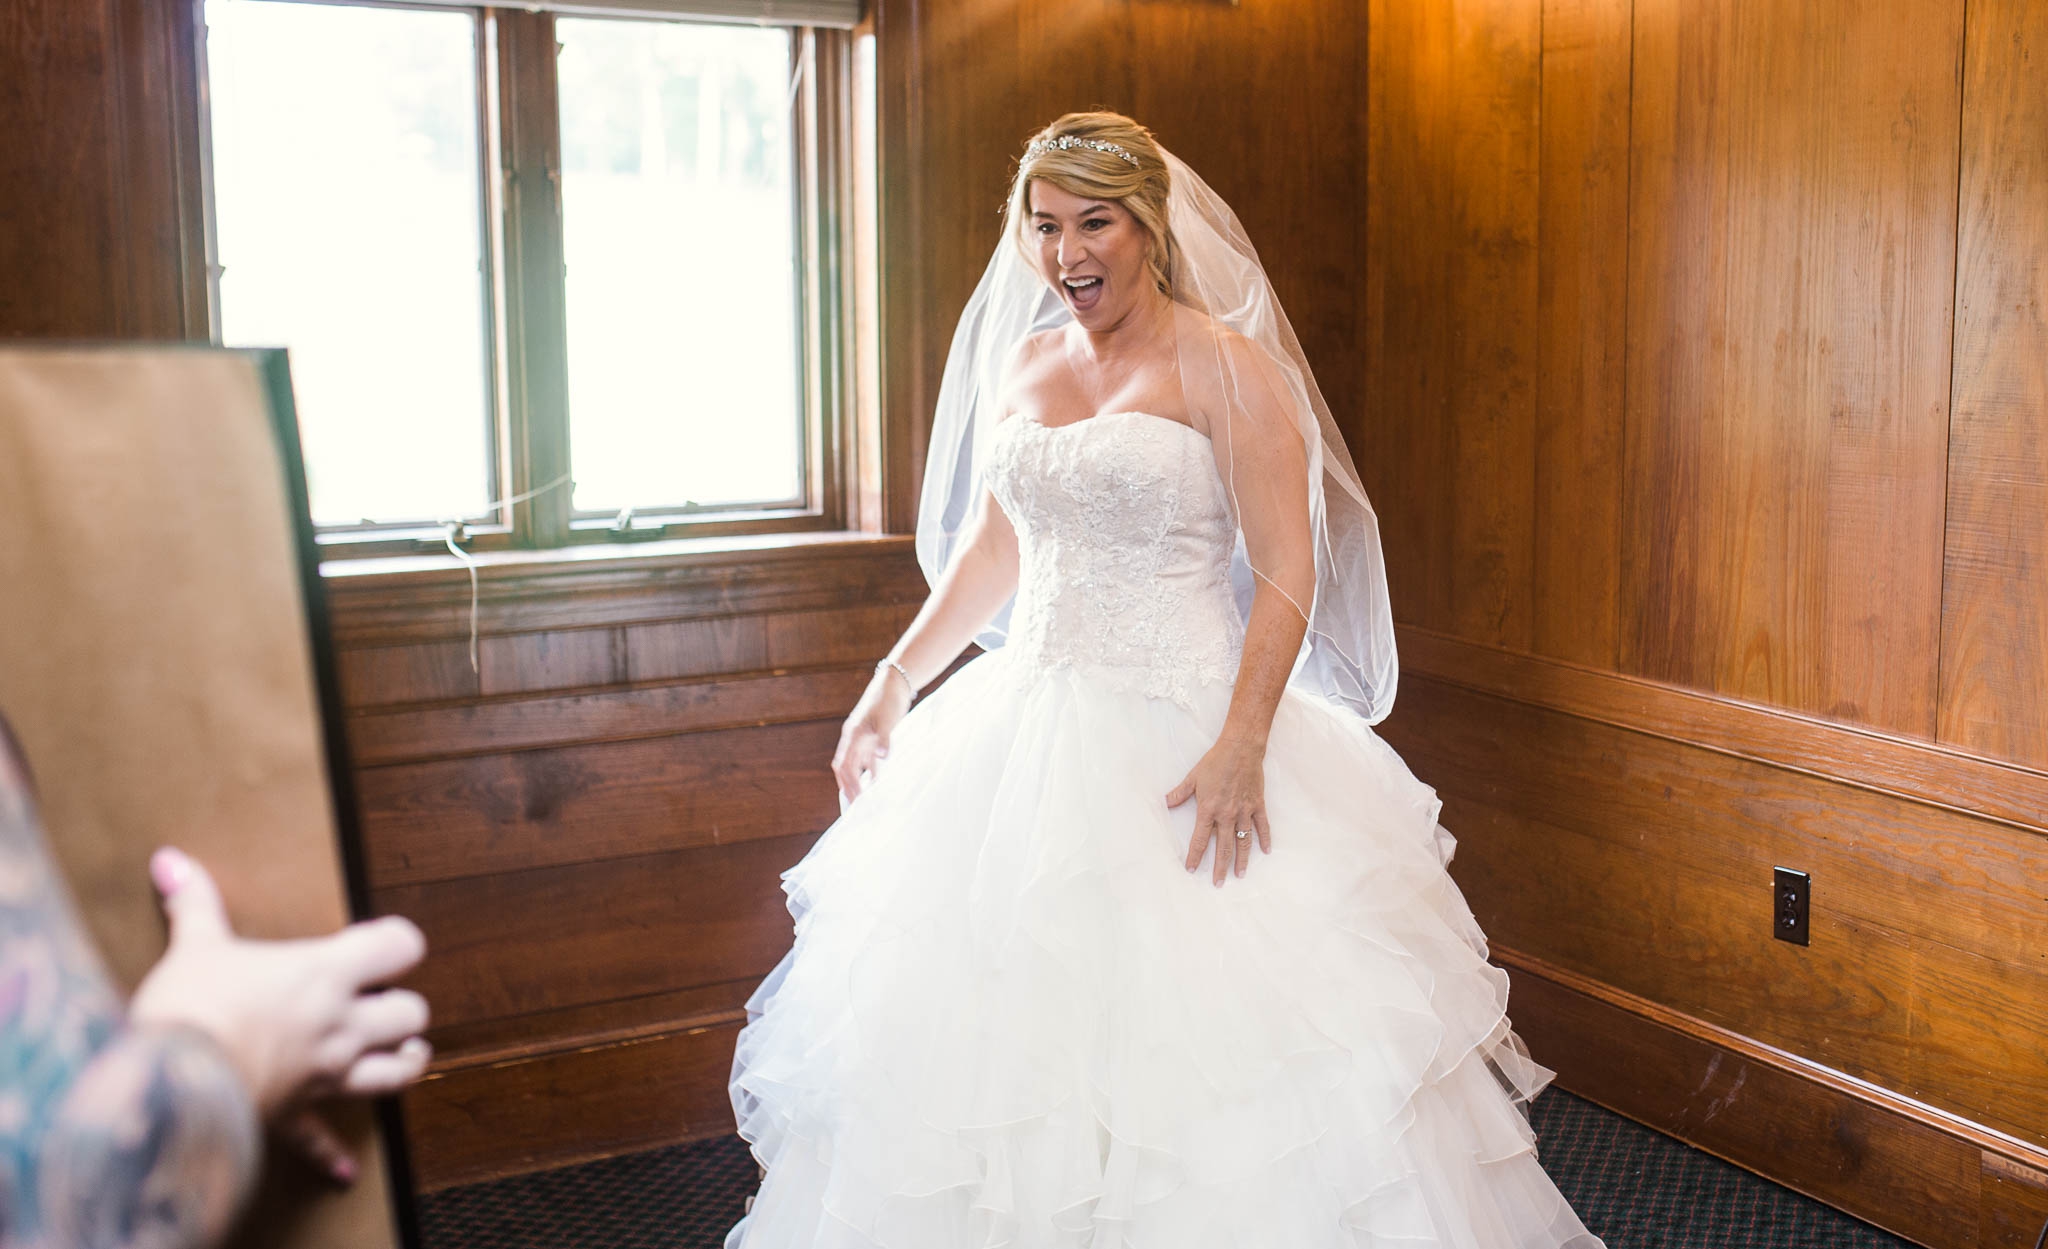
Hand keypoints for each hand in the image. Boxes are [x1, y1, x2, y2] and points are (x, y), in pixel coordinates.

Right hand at [128, 847, 431, 1178]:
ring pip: (396, 1074)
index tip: (383, 942)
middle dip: (403, 1007)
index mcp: (326, 973)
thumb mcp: (194, 947)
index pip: (400, 947)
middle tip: (382, 1002)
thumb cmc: (188, 1006)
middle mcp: (339, 1024)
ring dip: (404, 1063)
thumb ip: (194, 903)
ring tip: (406, 1053)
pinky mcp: (294, 1115)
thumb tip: (170, 859)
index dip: (399, 942)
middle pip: (411, 1013)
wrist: (164, 1083)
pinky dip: (332, 1157)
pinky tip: (344, 1172)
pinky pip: (323, 1141)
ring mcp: (325, 1074)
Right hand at [831, 668, 912, 802]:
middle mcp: (854, 738)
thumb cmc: (888, 699)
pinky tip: (876, 781)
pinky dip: (870, 771)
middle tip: (853, 807)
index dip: (848, 783)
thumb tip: (882, 757)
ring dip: (858, 781)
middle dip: (847, 787)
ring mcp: (863, 738)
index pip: (844, 765)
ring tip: (862, 799)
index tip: (855, 800)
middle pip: (845, 768)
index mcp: (853, 735)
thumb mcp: (887, 719)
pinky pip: (868, 759)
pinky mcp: (873, 737)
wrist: (895, 683)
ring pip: (856, 765)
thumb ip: (884, 738)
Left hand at [1166, 735, 1271, 885]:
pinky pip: (1262, 826)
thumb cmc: (1215, 762)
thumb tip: (1165, 803)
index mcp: (1209, 809)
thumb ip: (1180, 793)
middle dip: (1219, 867)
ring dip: (1241, 860)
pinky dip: (1264, 839)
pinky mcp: (1257, 805)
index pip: (1200, 840)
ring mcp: (1244, 811)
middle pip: (1222, 847)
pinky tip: (1265, 851)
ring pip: (1243, 841)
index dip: (1195, 856)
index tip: (1192, 870)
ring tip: (1240, 875)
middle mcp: (1227, 814)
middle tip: (1218, 884)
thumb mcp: (1193, 777)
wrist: (1241, 748)